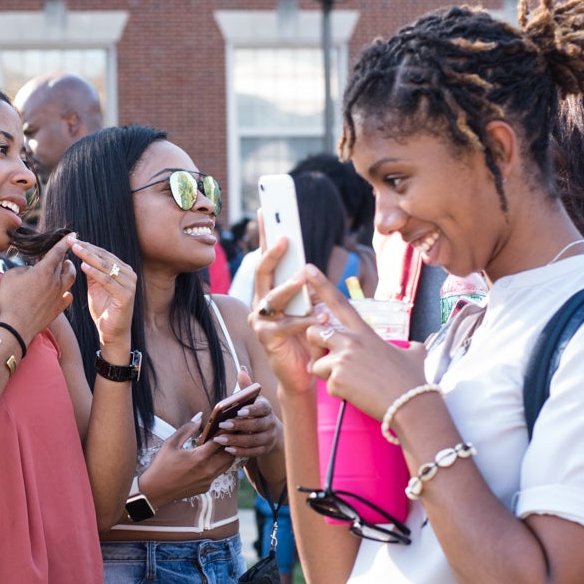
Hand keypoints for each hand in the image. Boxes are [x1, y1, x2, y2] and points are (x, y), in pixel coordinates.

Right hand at [0, 233, 77, 340]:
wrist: (16, 325)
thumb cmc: (10, 299)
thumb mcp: (11, 276)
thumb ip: (23, 268)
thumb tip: (31, 270)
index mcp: (44, 271)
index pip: (58, 252)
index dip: (65, 242)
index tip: (72, 234)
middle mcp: (55, 281)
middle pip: (65, 265)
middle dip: (65, 258)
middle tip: (62, 256)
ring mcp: (58, 295)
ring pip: (70, 279)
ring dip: (69, 271)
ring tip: (65, 269)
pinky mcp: (58, 308)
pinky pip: (67, 296)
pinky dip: (66, 291)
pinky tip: (63, 292)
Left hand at [72, 241, 134, 350]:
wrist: (112, 333)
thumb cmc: (104, 310)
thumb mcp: (95, 287)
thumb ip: (92, 272)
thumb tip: (81, 255)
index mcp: (123, 270)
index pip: (104, 254)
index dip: (88, 246)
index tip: (72, 239)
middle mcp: (129, 274)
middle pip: (105, 257)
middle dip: (87, 248)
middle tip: (71, 241)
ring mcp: (129, 284)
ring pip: (105, 267)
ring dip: (89, 257)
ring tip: (75, 249)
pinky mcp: (126, 295)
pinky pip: (107, 281)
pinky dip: (94, 273)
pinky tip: (83, 266)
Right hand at [138, 420, 239, 505]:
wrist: (154, 491)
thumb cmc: (161, 465)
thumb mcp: (171, 443)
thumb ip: (187, 429)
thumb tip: (199, 418)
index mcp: (199, 458)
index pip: (220, 440)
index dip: (226, 431)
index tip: (228, 424)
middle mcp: (207, 471)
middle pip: (229, 454)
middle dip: (231, 443)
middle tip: (231, 434)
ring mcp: (208, 481)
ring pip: (226, 465)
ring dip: (226, 455)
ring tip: (224, 444)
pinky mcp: (206, 487)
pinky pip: (217, 474)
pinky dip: (217, 465)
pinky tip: (211, 459)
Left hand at [213, 372, 278, 460]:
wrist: (271, 431)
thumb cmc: (257, 411)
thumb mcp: (254, 399)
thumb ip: (247, 387)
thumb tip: (242, 369)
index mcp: (266, 408)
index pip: (262, 408)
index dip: (252, 410)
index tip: (238, 411)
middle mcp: (270, 423)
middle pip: (257, 425)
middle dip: (239, 425)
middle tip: (222, 424)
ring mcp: (268, 437)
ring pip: (254, 440)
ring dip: (236, 440)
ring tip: (219, 439)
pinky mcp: (264, 449)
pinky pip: (253, 452)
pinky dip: (240, 451)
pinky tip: (227, 449)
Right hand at [249, 238, 316, 396]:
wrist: (303, 374)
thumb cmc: (307, 338)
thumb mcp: (309, 308)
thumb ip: (307, 290)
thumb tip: (309, 267)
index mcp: (271, 292)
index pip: (267, 258)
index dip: (265, 234)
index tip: (265, 210)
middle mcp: (261, 303)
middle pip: (263, 272)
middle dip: (273, 253)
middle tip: (286, 238)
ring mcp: (261, 321)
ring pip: (272, 297)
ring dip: (290, 286)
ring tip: (304, 276)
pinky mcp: (267, 338)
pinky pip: (286, 324)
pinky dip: (306, 319)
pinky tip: (321, 316)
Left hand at [298, 272, 426, 423]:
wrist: (411, 404)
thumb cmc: (413, 382)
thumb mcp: (414, 355)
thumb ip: (410, 346)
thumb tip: (418, 346)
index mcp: (365, 332)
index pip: (339, 303)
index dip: (321, 284)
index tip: (307, 269)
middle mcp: (351, 341)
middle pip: (313, 332)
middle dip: (316, 346)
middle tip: (334, 360)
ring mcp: (342, 359)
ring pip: (317, 364)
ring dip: (329, 375)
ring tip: (353, 382)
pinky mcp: (337, 379)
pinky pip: (327, 386)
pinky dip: (340, 394)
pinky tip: (358, 394)